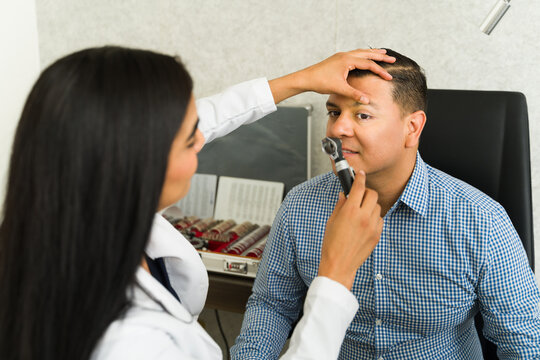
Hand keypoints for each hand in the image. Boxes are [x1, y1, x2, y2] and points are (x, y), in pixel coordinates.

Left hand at [269, 49, 395, 103]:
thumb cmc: (320, 82)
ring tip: (382, 53)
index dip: (380, 71)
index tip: (389, 77)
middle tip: (392, 58)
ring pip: (360, 52)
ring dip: (372, 53)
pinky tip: (364, 58)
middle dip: (380, 56)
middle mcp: (345, 55)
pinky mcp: (337, 59)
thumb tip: (367, 100)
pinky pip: (354, 54)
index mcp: (347, 60)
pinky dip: (363, 55)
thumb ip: (354, 94)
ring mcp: (341, 56)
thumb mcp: (339, 89)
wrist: (306, 78)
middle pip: (367, 54)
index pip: (368, 64)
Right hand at [318, 171, 382, 289]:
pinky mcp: (377, 235)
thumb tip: (344, 195)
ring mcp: (372, 226)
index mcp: (350, 211)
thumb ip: (340, 205)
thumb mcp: (331, 221)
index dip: (360, 178)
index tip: (360, 174)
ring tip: (361, 212)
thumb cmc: (332, 245)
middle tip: (359, 195)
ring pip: (377, 206)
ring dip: (370, 205)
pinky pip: (379, 219)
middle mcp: (363, 217)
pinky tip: (365, 223)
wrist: (339, 265)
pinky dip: (373, 217)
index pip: (359, 187)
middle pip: (372, 194)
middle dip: (366, 192)